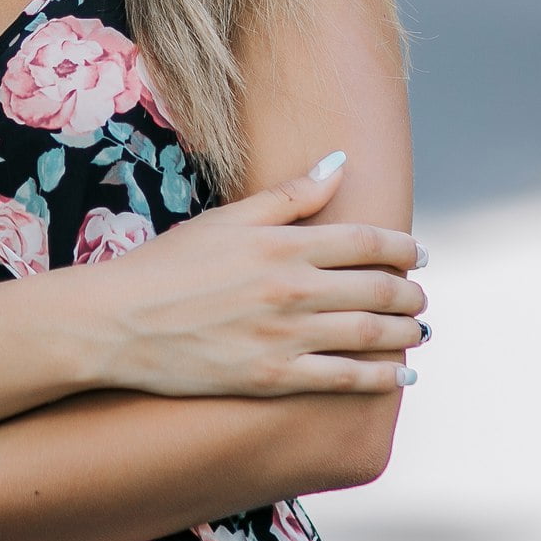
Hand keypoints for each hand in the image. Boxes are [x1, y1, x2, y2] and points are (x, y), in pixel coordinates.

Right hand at [79, 151, 427, 397]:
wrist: (118, 321)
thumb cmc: (168, 264)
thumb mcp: (227, 219)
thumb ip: (288, 195)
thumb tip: (339, 163)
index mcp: (283, 243)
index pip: (366, 240)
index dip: (402, 247)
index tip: (419, 254)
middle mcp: (292, 288)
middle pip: (377, 288)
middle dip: (410, 293)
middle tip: (422, 298)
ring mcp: (285, 335)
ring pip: (369, 333)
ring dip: (405, 333)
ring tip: (419, 332)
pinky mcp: (272, 377)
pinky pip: (343, 378)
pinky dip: (380, 377)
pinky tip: (400, 377)